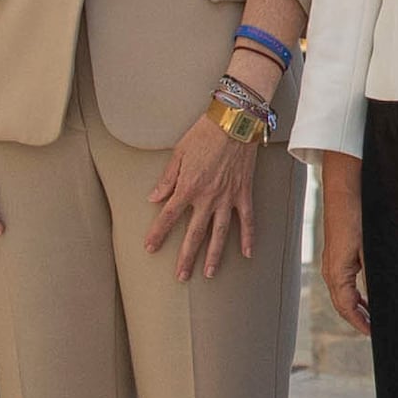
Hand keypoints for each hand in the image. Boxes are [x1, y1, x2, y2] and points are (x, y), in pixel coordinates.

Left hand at [147, 109, 260, 282]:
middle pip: (194, 233)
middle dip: (185, 257)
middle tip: (180, 276)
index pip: (168, 216)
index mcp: (188, 186)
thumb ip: (167, 179)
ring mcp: (227, 197)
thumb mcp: (178, 152)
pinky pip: (247, 220)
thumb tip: (153, 198)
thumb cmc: (204, 133)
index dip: (158, 233)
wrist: (235, 121)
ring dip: (214, 255)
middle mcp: (207, 197)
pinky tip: (247, 254)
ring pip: (219, 233)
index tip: (150, 248)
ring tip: (208, 273)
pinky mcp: (244, 193)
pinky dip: (248, 237)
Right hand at [309, 149, 366, 333]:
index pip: (346, 308)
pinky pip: (343, 282)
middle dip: (358, 319)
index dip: (360, 323)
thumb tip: (381, 298)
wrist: (344, 189)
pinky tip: (367, 295)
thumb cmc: (357, 216)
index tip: (373, 333)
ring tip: (373, 318)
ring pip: (343, 294)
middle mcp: (330, 270)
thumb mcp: (369, 248)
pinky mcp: (337, 254)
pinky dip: (355, 294)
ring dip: (357, 307)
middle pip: (343, 304)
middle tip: (376, 331)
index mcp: (336, 272)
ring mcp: (332, 262)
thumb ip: (373, 275)